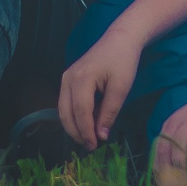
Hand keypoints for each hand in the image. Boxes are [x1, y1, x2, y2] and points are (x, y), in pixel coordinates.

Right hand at [59, 32, 143, 150]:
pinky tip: (86, 124)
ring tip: (88, 138)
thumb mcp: (121, 88)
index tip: (95, 145)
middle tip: (91, 146)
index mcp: (82, 78)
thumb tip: (101, 135)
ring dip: (74, 126)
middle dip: (77, 132)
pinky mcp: (68, 79)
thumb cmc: (123, 61)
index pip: (80, 112)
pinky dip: (74, 116)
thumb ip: (110, 112)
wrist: (119, 39)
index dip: (86, 131)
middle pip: (66, 113)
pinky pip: (66, 103)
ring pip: (63, 109)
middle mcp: (68, 78)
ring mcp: (66, 78)